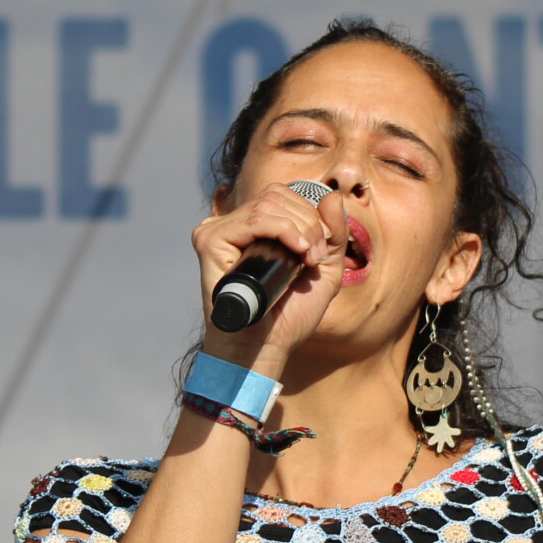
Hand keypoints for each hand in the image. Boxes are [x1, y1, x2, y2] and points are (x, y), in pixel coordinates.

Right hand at [190, 181, 349, 376]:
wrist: (266, 347)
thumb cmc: (289, 316)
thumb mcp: (324, 270)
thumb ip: (332, 233)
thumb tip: (332, 196)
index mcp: (252, 228)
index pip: (283, 195)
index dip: (309, 214)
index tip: (319, 251)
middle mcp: (232, 226)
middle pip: (277, 195)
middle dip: (308, 223)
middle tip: (314, 258)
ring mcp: (218, 232)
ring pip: (267, 205)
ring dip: (299, 228)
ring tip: (306, 260)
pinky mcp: (209, 242)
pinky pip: (253, 220)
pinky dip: (282, 229)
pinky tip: (296, 251)